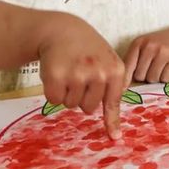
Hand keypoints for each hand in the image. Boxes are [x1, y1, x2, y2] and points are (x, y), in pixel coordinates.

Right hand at [36, 13, 124, 139]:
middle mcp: (98, 73)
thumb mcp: (108, 62)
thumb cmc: (88, 50)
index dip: (112, 122)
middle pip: (88, 108)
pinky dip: (53, 91)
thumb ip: (113, 86)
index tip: (114, 138)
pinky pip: (54, 100)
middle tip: (79, 75)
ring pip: (71, 105)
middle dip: (82, 96)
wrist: (62, 30)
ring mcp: (77, 75)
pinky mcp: (56, 77)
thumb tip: (115, 124)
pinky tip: (57, 73)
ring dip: (67, 92)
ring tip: (69, 71)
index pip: (113, 102)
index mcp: (115, 70)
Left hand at [123, 28, 168, 85]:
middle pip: (140, 76)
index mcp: (138, 43)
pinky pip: (166, 79)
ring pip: (153, 79)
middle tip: (153, 68)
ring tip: (163, 66)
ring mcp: (164, 52)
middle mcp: (150, 46)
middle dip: (146, 76)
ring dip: (157, 77)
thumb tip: (122, 88)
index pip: (127, 67)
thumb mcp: (144, 48)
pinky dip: (168, 77)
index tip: (124, 90)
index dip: (125, 80)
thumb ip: (132, 63)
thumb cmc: (160, 46)